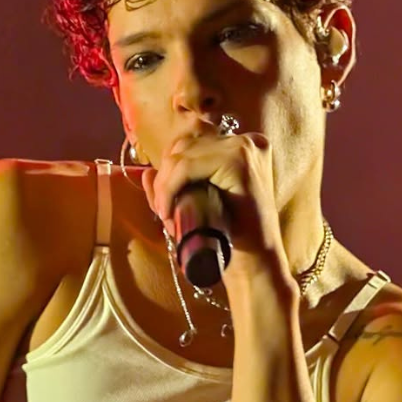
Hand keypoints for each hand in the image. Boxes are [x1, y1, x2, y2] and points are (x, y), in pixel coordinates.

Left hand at [140, 131, 288, 277]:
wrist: (254, 261)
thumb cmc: (228, 235)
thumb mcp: (198, 205)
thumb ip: (173, 187)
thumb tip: (147, 173)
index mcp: (240, 146)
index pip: (192, 140)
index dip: (170, 167)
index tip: (163, 199)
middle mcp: (246, 141)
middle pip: (184, 143)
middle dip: (164, 176)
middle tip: (161, 209)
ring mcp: (244, 148)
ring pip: (183, 154)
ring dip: (164, 185)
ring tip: (165, 212)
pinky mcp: (238, 161)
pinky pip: (187, 167)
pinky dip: (169, 189)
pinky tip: (168, 211)